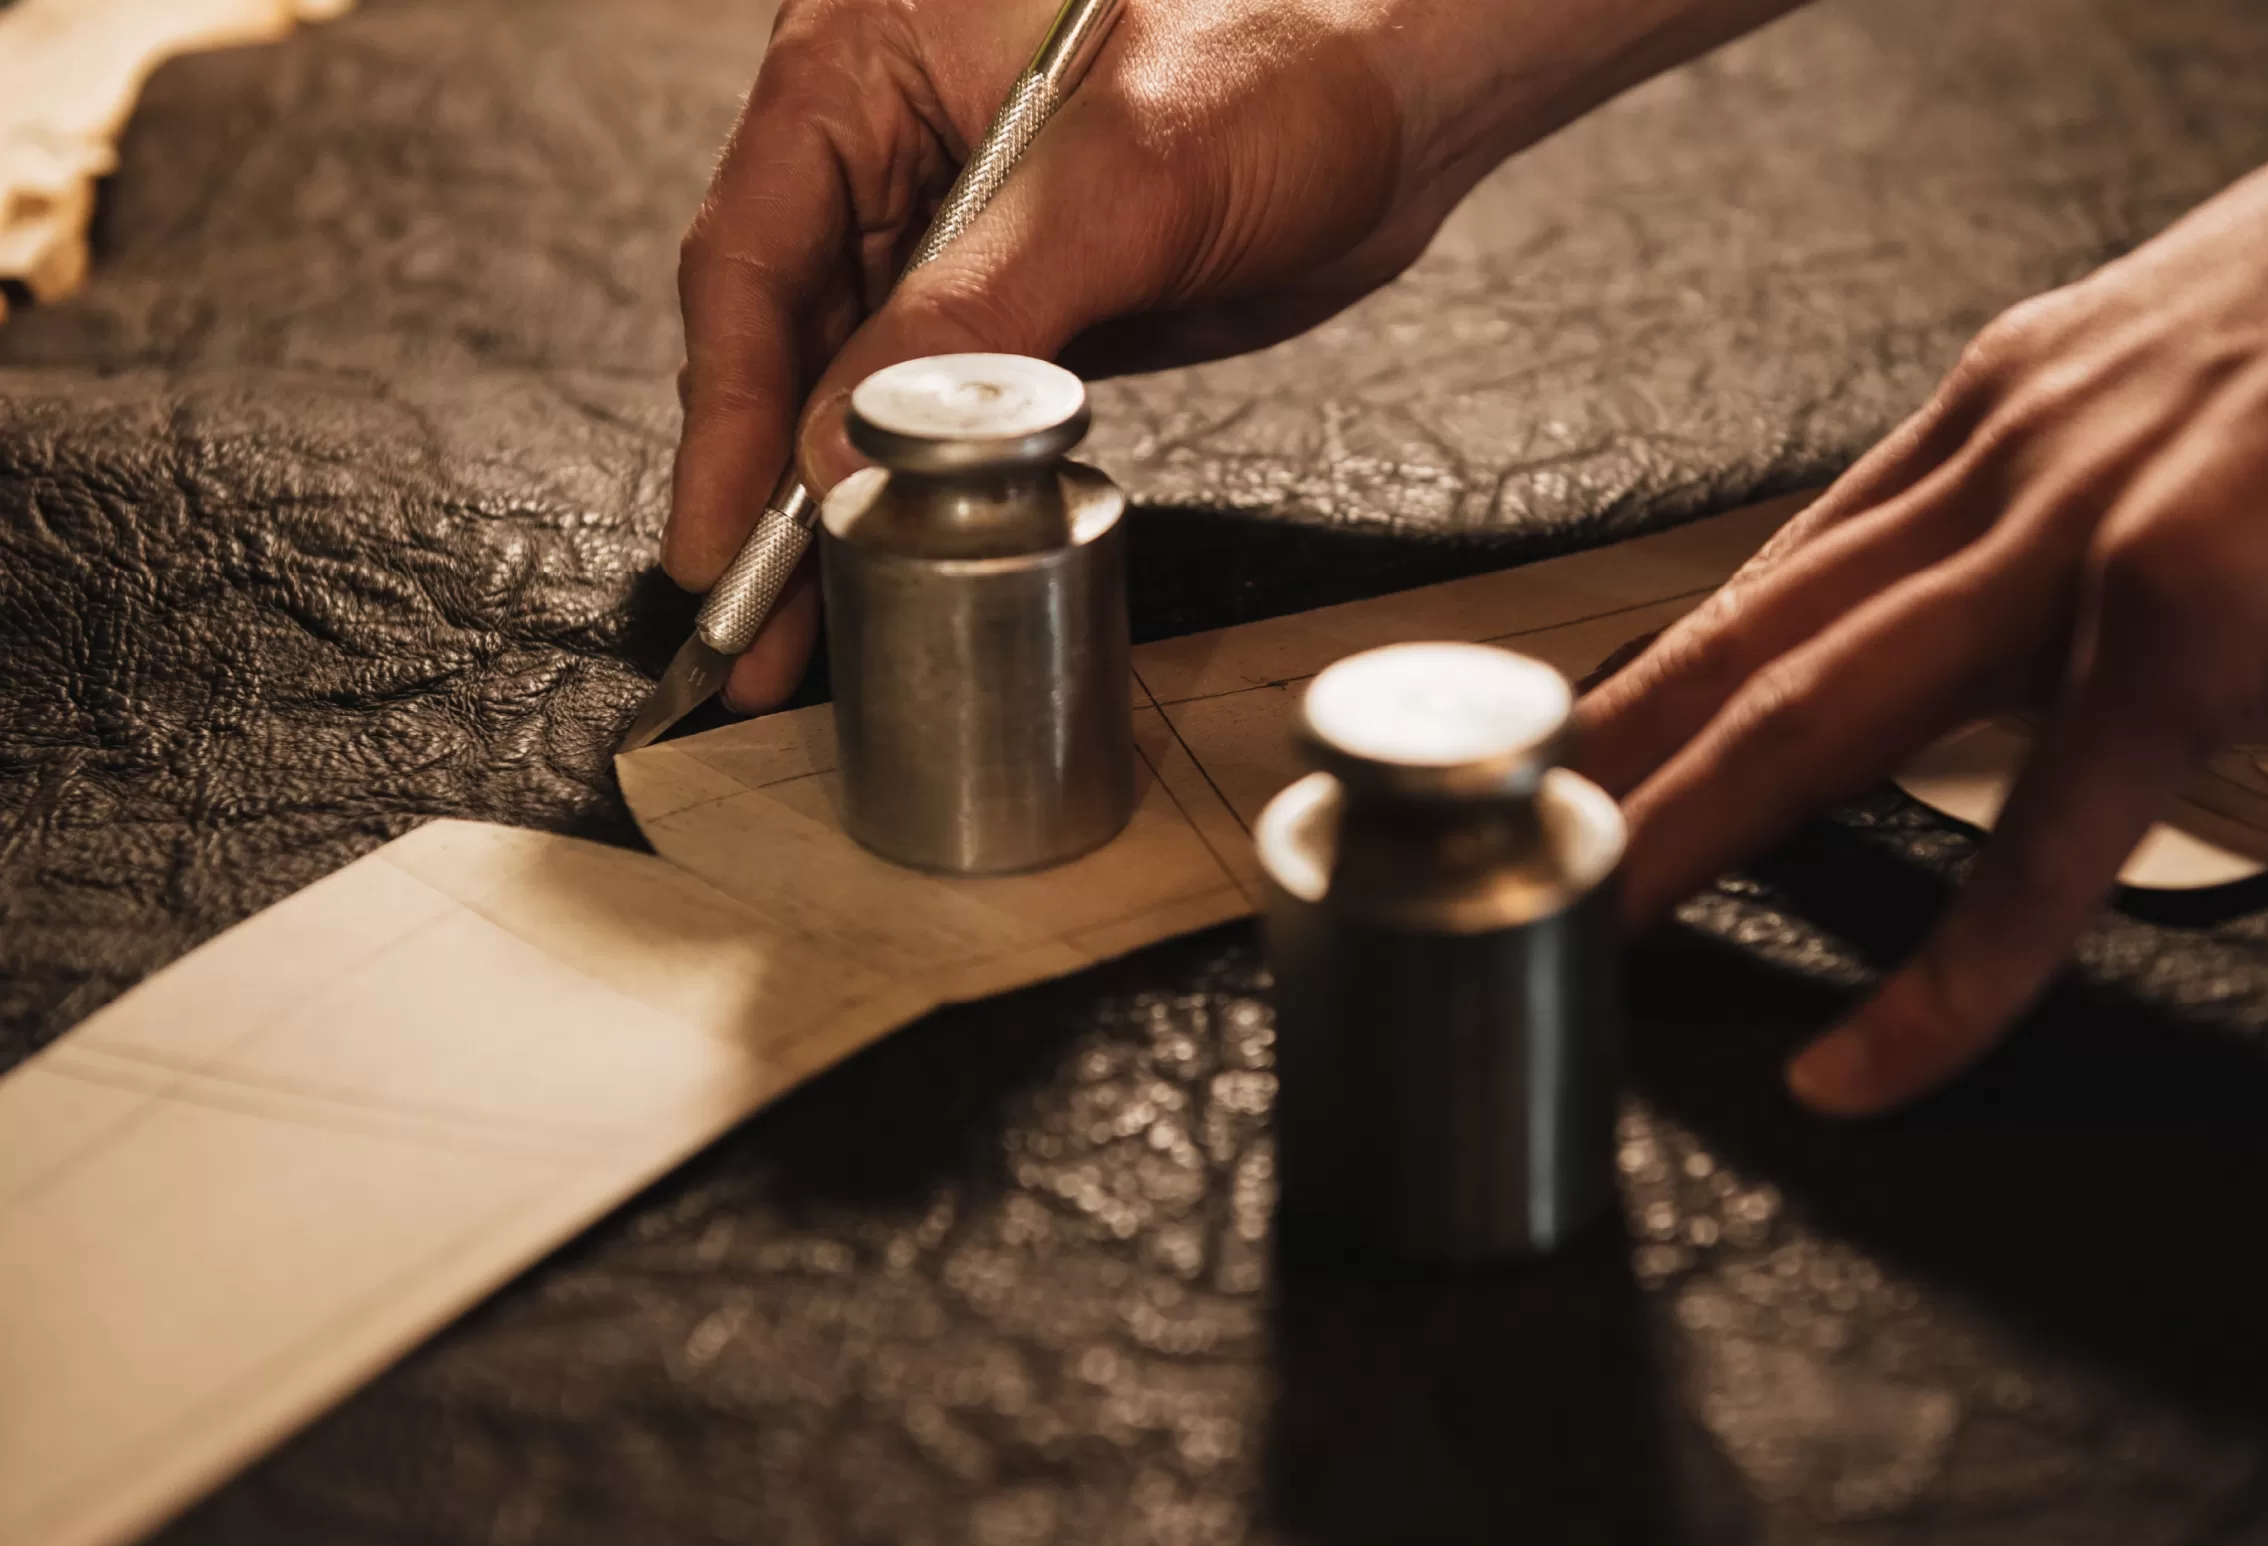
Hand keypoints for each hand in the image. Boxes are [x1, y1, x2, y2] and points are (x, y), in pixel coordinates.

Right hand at [665, 0, 1789, 709]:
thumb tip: (843, 445)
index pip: (751, 258)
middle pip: (783, 338)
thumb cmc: (1289, 52)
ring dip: (835, 506)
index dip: (728, 418)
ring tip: (813, 632)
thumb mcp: (1121, 178)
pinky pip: (941, 406)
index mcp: (861, 66)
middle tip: (758, 633)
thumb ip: (972, 314)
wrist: (1414, 88)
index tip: (720, 546)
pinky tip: (898, 563)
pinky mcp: (1029, 301)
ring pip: (854, 384)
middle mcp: (889, 148)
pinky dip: (916, 486)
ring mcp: (956, 231)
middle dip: (769, 490)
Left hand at [1577, 0, 2267, 1116]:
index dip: (1653, 674)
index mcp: (1998, 414)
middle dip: (1611, 761)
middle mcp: (2001, 463)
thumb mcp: (2192, 374)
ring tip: (1580, 932)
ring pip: (1821, 717)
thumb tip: (2069, 578)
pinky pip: (2044, 838)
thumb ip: (2096, 480)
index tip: (1571, 752)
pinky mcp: (2196, 622)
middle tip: (1497, 853)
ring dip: (1682, 835)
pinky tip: (1864, 1060)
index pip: (1775, 569)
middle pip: (1747, 639)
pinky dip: (1944, 971)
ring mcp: (2083, 540)